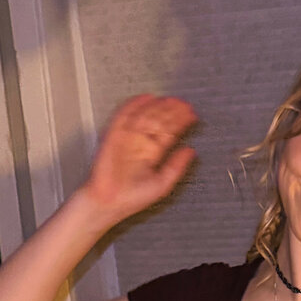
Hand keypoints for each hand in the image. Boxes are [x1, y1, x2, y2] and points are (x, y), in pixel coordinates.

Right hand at [80, 94, 198, 224]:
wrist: (109, 203)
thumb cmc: (131, 198)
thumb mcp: (162, 184)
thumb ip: (177, 167)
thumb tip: (190, 151)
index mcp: (151, 155)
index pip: (168, 134)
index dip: (180, 123)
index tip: (191, 115)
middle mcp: (140, 145)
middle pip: (157, 123)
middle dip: (171, 112)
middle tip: (183, 103)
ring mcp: (127, 139)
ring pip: (144, 117)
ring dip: (157, 107)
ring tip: (170, 99)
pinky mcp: (113, 137)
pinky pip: (123, 118)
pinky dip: (132, 106)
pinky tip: (145, 98)